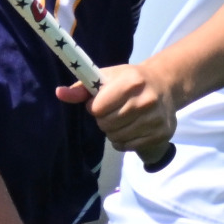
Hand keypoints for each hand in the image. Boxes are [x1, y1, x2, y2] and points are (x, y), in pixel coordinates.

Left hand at [56, 62, 175, 157]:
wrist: (164, 85)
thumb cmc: (131, 80)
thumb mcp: (108, 77)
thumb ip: (82, 88)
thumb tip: (59, 93)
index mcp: (131, 82)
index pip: (98, 108)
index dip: (95, 106)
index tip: (101, 102)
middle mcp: (145, 101)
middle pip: (106, 124)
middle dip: (103, 120)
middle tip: (112, 111)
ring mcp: (155, 119)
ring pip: (116, 138)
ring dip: (113, 131)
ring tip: (122, 119)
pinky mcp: (161, 134)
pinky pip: (128, 146)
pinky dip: (123, 141)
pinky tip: (130, 128)